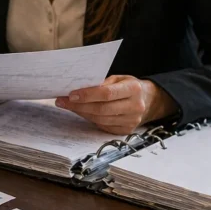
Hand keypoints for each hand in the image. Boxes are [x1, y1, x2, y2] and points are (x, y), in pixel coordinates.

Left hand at [55, 75, 178, 134]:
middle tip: (62, 101)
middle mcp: (135, 106)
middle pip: (102, 109)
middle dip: (79, 106)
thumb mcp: (119, 79)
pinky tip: (81, 112)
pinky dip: (89, 119)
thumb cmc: (129, 86)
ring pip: (100, 119)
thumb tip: (78, 89)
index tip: (71, 95)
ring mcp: (132, 121)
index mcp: (134, 89)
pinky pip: (103, 126)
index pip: (107, 94)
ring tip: (68, 106)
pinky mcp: (126, 130)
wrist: (148, 101)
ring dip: (81, 113)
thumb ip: (102, 83)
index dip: (87, 95)